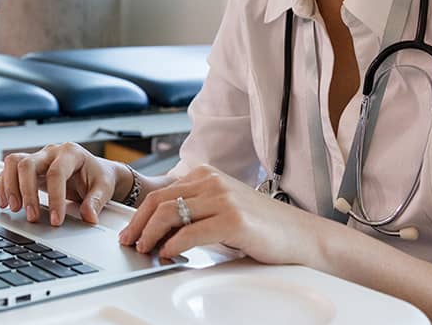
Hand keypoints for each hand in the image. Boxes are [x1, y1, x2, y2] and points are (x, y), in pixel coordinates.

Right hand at [0, 142, 126, 225]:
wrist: (95, 171)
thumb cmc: (98, 176)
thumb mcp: (104, 188)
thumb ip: (96, 202)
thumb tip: (88, 217)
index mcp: (71, 153)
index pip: (57, 173)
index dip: (55, 198)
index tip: (57, 220)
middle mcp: (52, 152)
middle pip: (28, 164)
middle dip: (27, 192)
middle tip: (32, 216)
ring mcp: (39, 158)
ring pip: (14, 163)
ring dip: (10, 186)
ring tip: (14, 208)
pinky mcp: (31, 168)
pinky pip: (10, 170)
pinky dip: (4, 186)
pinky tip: (6, 202)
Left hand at [118, 165, 320, 263]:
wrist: (301, 235)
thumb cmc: (262, 226)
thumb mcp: (222, 208)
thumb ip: (195, 210)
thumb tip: (160, 228)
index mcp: (207, 175)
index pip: (160, 192)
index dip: (139, 215)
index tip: (130, 231)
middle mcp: (212, 181)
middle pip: (159, 201)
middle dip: (138, 225)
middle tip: (130, 243)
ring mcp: (223, 199)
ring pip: (170, 214)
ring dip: (151, 235)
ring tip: (146, 250)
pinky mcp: (233, 220)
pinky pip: (191, 233)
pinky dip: (173, 246)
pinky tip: (169, 254)